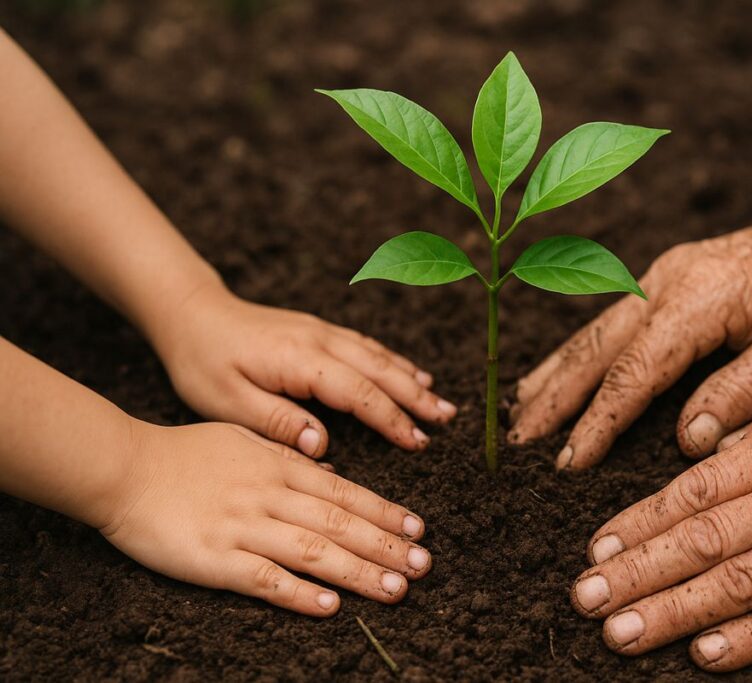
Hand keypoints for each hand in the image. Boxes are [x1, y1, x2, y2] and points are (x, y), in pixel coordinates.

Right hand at [100, 421, 431, 614]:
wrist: (124, 468)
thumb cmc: (185, 453)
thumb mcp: (245, 439)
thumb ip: (288, 456)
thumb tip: (331, 473)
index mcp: (279, 467)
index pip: (345, 492)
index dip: (384, 512)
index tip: (417, 529)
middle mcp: (270, 496)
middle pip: (339, 523)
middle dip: (385, 545)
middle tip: (423, 564)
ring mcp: (243, 528)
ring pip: (313, 552)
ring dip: (358, 572)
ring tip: (395, 588)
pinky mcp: (215, 560)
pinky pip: (264, 579)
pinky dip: (299, 593)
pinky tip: (330, 606)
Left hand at [152, 283, 456, 456]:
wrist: (191, 312)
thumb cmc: (202, 361)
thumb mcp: (226, 402)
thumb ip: (277, 422)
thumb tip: (324, 445)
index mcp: (299, 360)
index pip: (358, 392)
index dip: (392, 418)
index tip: (417, 441)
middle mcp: (319, 340)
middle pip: (380, 370)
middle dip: (417, 397)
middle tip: (448, 419)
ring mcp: (321, 332)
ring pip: (378, 355)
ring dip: (412, 379)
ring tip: (441, 402)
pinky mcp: (318, 331)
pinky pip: (366, 346)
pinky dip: (393, 361)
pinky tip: (410, 373)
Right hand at [509, 188, 751, 467]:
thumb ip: (743, 391)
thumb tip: (688, 438)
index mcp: (696, 303)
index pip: (633, 374)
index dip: (598, 423)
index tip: (569, 464)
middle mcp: (665, 284)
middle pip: (595, 349)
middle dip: (554, 399)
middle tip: (518, 443)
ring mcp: (662, 276)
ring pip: (593, 332)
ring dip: (555, 373)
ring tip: (521, 411)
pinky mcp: (667, 277)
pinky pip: (609, 319)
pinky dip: (578, 351)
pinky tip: (561, 369)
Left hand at [568, 360, 751, 670]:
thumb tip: (700, 454)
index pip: (694, 490)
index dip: (639, 521)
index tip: (597, 546)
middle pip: (704, 542)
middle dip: (638, 573)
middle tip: (586, 598)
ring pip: (742, 585)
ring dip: (675, 613)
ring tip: (623, 634)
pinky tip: (707, 656)